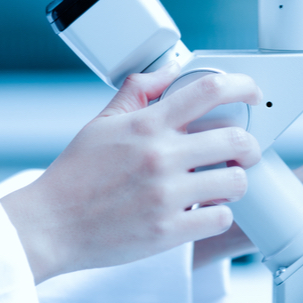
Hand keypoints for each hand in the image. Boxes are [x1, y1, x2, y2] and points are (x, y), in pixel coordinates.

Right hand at [0, 65, 261, 282]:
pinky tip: (206, 210)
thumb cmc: (75, 175)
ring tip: (224, 182)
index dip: (241, 87)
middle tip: (245, 150)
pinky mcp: (168, 231)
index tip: (252, 93)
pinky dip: (219, 214)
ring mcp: (166, 195)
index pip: (207, 90)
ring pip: (236, 182)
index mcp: (146, 124)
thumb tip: (168, 72)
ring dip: (237, 181)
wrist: (51, 225)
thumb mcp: (101, 123)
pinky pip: (220, 218)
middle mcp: (160, 156)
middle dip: (249, 144)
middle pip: (235, 139)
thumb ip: (137, 93)